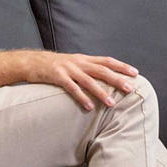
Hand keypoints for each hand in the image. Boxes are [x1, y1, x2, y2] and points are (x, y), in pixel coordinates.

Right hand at [24, 50, 138, 111]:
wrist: (31, 62)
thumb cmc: (54, 66)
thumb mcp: (73, 63)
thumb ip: (87, 69)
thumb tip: (104, 78)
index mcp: (83, 59)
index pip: (107, 60)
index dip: (121, 66)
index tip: (135, 73)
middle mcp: (78, 62)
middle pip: (101, 70)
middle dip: (117, 79)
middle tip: (130, 88)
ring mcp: (68, 69)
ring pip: (88, 81)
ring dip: (101, 92)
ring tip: (112, 103)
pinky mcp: (57, 76)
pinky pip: (71, 88)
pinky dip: (81, 97)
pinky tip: (89, 107)